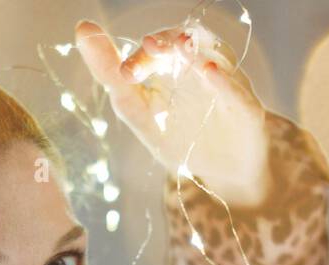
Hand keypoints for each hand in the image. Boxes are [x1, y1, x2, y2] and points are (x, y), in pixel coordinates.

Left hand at [74, 19, 270, 206]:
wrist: (225, 173)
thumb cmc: (181, 138)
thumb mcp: (139, 111)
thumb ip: (112, 74)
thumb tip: (82, 27)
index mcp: (175, 67)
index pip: (159, 46)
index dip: (142, 54)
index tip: (125, 73)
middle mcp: (202, 68)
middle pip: (186, 43)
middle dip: (167, 44)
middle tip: (150, 47)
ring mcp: (227, 86)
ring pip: (215, 57)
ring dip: (195, 52)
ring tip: (179, 48)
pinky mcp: (246, 110)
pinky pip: (238, 91)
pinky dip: (224, 81)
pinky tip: (208, 72)